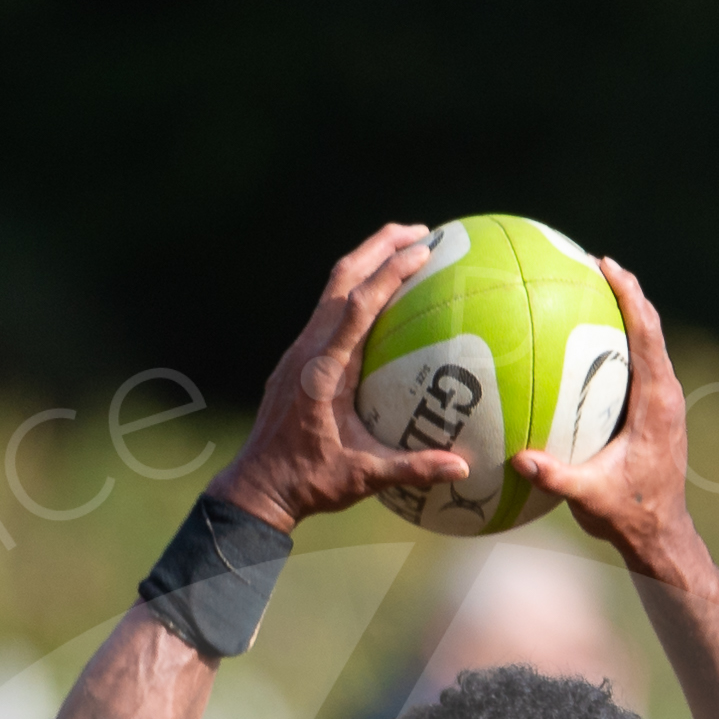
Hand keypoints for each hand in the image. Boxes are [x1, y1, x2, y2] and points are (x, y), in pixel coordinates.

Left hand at [210, 226, 470, 530]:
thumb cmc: (309, 483)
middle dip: (381, 246)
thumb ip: (412, 470)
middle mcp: (308, 349)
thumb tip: (462, 468)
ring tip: (403, 252)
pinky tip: (380, 303)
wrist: (257, 487)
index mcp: (323, 369)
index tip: (424, 250)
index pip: (359, 305)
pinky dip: (356, 294)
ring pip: (332, 289)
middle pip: (343, 277)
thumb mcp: (363, 478)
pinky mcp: (296, 359)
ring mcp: (298, 350)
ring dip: (367, 264)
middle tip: (422, 232)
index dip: (391, 272)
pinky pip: (328, 312)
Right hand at [510, 259, 699, 580]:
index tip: (606, 264)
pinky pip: (639, 367)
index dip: (629, 294)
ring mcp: (665, 403)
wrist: (661, 536)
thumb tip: (520, 461)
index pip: (646, 334)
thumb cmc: (630, 516)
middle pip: (650, 326)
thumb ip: (557, 478)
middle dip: (625, 292)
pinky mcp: (657, 414)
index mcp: (657, 403)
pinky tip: (586, 346)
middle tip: (593, 263)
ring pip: (648, 344)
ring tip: (592, 292)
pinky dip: (619, 347)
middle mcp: (667, 395)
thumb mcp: (590, 499)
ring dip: (625, 315)